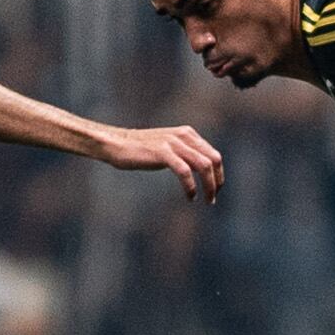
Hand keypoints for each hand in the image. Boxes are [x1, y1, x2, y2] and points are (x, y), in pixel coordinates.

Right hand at [105, 124, 224, 200]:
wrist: (116, 144)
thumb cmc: (140, 150)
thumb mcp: (168, 147)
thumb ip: (184, 153)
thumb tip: (201, 169)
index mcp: (187, 134)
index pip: (213, 154)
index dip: (218, 174)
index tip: (215, 190)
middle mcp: (183, 136)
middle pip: (213, 159)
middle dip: (217, 181)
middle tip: (213, 198)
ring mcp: (173, 143)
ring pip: (203, 166)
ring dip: (209, 186)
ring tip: (206, 200)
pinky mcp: (163, 152)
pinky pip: (185, 172)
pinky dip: (190, 186)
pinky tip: (190, 197)